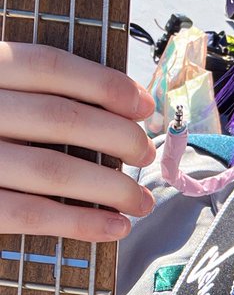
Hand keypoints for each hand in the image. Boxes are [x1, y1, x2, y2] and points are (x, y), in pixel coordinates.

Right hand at [0, 42, 156, 241]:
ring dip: (111, 188)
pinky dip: (81, 223)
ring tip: (141, 201)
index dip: (104, 84)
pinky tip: (114, 227)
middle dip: (117, 138)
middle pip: (60, 118)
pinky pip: (32, 215)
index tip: (143, 104)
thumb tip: (113, 104)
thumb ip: (26, 90)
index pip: (48, 67)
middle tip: (146, 153)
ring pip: (53, 170)